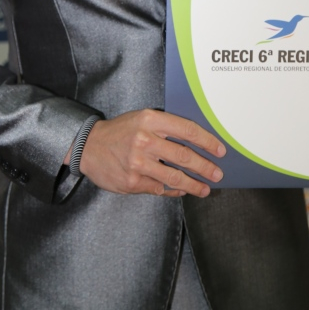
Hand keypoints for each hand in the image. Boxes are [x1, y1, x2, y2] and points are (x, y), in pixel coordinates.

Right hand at [79, 109, 225, 197]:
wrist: (89, 146)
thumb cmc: (120, 131)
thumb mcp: (141, 119)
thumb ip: (165, 128)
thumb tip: (195, 143)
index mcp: (150, 120)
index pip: (186, 130)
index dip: (207, 141)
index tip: (219, 150)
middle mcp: (145, 140)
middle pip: (184, 156)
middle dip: (205, 167)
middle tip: (217, 173)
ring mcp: (138, 163)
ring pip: (174, 177)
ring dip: (194, 185)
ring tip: (205, 189)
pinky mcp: (132, 181)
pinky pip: (159, 188)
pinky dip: (173, 190)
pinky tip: (181, 191)